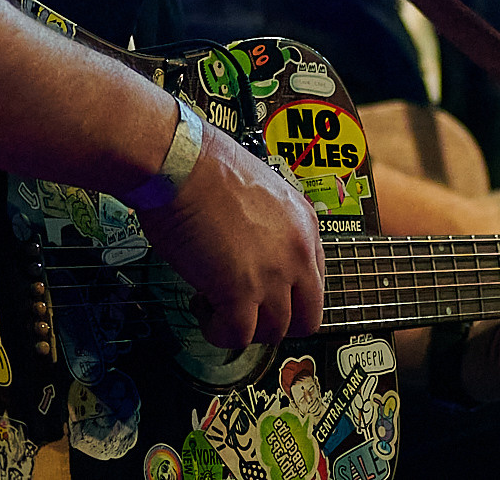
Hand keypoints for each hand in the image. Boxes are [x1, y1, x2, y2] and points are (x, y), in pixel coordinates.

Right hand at [137, 121, 324, 348]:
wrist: (183, 163)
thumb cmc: (208, 167)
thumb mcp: (262, 190)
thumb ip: (270, 225)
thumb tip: (254, 249)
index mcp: (305, 225)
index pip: (316, 280)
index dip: (288, 293)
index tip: (264, 292)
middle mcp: (298, 253)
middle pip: (307, 317)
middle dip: (276, 321)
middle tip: (247, 309)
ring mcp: (273, 275)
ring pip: (274, 332)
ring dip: (245, 326)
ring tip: (217, 303)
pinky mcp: (239, 293)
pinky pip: (237, 336)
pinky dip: (218, 332)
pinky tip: (202, 307)